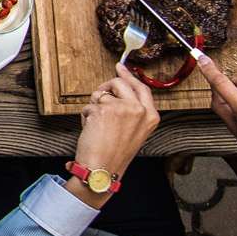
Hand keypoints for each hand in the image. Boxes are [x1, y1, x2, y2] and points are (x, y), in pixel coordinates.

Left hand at [70, 64, 159, 206]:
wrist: (103, 168)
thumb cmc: (115, 154)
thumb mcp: (135, 131)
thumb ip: (133, 111)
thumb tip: (117, 91)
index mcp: (151, 115)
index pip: (141, 87)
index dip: (129, 76)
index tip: (120, 67)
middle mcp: (139, 109)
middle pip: (119, 83)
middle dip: (106, 87)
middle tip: (100, 96)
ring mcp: (122, 107)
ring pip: (101, 93)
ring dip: (94, 106)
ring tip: (98, 125)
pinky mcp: (104, 109)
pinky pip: (89, 105)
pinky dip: (86, 116)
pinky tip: (91, 130)